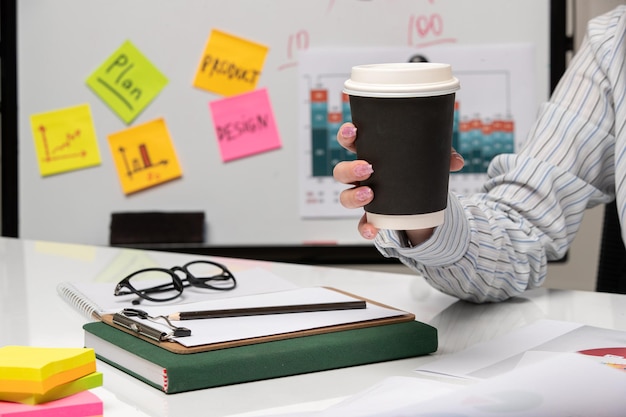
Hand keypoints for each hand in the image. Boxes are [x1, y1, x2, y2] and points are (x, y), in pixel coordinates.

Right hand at [333, 122, 464, 243]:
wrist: (423, 202)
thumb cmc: (417, 171)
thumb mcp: (429, 160)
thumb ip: (441, 156)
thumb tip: (456, 161)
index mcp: (370, 154)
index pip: (350, 141)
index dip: (346, 136)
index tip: (354, 132)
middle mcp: (361, 176)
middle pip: (342, 171)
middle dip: (350, 169)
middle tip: (368, 168)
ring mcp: (363, 196)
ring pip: (346, 196)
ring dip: (353, 196)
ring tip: (369, 195)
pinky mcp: (371, 216)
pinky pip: (362, 224)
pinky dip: (365, 228)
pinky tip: (373, 230)